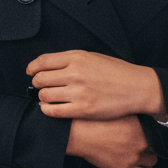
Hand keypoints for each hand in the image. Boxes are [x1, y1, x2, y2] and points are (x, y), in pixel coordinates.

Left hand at [27, 50, 164, 120]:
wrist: (137, 88)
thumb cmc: (116, 72)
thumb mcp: (92, 57)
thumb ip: (70, 60)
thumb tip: (47, 66)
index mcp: (76, 57)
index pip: (43, 61)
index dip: (32, 67)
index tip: (30, 72)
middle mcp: (75, 73)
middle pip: (41, 79)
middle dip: (36, 83)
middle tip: (39, 86)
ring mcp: (78, 92)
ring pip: (45, 95)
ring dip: (42, 97)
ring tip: (47, 97)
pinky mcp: (83, 109)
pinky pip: (54, 111)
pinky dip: (46, 110)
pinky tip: (49, 108)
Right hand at [66, 117, 157, 167]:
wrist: (77, 134)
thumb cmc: (92, 120)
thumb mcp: (114, 111)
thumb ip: (131, 115)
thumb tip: (143, 115)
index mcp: (138, 126)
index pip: (159, 132)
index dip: (154, 132)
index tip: (151, 132)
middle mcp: (139, 142)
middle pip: (157, 146)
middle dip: (151, 144)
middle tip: (144, 141)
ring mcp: (133, 156)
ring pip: (153, 160)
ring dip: (149, 156)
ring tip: (142, 153)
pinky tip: (143, 166)